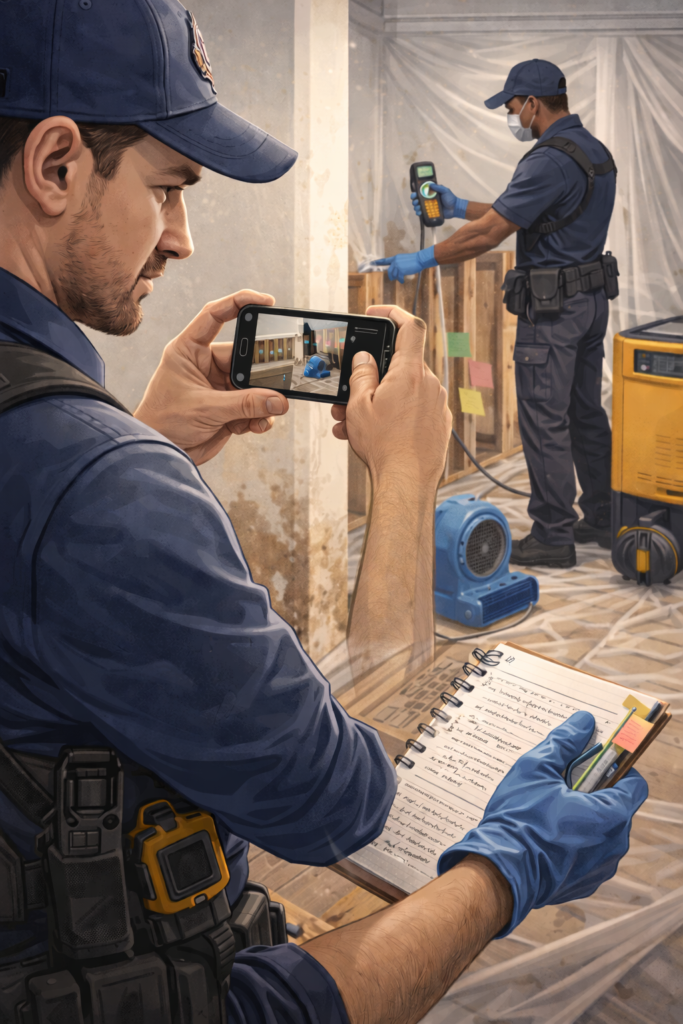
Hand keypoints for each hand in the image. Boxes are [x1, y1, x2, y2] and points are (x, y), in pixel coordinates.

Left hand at [134, 290, 288, 464]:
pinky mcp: (227, 408)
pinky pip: (253, 406)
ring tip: (268, 411)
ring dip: (262, 399)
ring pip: (253, 385)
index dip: (240, 302)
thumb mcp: (205, 409)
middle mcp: (205, 365)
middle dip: (261, 372)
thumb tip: (278, 400)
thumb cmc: (164, 423)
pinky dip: (259, 416)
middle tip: (278, 380)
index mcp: (189, 350)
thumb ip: (244, 404)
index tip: (266, 301)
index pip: (215, 315)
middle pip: (244, 357)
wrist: (160, 453)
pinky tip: (256, 425)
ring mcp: (218, 387)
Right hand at [331, 305, 450, 485]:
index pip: (409, 326)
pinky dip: (395, 414)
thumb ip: (361, 375)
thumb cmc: (384, 446)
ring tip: (353, 423)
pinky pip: (415, 409)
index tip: (377, 313)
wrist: (407, 483)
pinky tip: (376, 433)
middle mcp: (430, 384)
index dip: (393, 312)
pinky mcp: (440, 423)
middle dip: (373, 376)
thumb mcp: (359, 406)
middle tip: (350, 392)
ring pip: (405, 391)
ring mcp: (438, 405)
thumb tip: (364, 358)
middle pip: (400, 365)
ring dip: (379, 400)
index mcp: (410, 373)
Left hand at [372, 246, 437, 282]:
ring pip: (394, 275)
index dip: (378, 262)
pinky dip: (400, 280)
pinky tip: (403, 280)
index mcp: (395, 258)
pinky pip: (399, 277)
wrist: (419, 259)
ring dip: (397, 278)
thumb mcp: (404, 260)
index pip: (385, 260)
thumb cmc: (414, 260)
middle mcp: (395, 261)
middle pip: (389, 271)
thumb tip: (396, 270)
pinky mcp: (401, 270)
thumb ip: (398, 263)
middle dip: (391, 276)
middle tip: (392, 278)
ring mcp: (398, 266)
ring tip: (401, 279)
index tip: (372, 262)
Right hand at [411, 183, 467, 219]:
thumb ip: (438, 188)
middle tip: (415, 202)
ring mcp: (430, 207)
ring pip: (420, 207)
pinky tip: (419, 213)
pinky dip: (419, 213)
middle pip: (419, 200)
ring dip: (416, 207)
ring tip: (417, 207)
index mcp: (432, 194)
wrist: (455, 208)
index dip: (416, 193)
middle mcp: (429, 200)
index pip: (422, 193)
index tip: (414, 194)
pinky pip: (423, 213)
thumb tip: (429, 184)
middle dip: (415, 201)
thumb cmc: (450, 198)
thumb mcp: (445, 191)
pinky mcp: (431, 213)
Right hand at [437, 711, 648, 935]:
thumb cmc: (519, 820)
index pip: (635, 784)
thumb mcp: (536, 769)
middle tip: (565, 781)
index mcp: (610, 814)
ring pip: (603, 831)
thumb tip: (583, 721)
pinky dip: (576, 841)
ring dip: (585, 817)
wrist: (499, 873)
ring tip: (552, 807)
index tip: (597, 760)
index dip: (618, 767)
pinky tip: (548, 833)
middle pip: (617, 806)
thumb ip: (563, 742)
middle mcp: (615, 844)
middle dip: (596, 791)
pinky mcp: (585, 883)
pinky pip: (590, 853)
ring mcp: (601, 868)